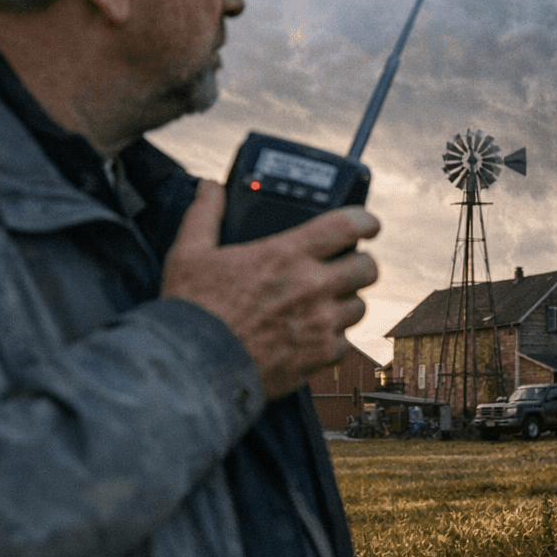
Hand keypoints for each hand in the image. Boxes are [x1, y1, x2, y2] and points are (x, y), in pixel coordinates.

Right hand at [162, 180, 379, 400]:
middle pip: (367, 267)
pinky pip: (345, 343)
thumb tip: (209, 187)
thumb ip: (204, 215)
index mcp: (287, 254)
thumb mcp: (189, 253)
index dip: (366, 221)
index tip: (368, 225)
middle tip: (346, 267)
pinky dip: (333, 339)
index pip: (348, 226)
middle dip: (360, 264)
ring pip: (360, 306)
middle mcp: (312, 286)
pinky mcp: (320, 356)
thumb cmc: (192, 310)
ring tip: (326, 303)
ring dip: (346, 302)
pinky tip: (313, 336)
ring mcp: (320, 323)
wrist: (194, 369)